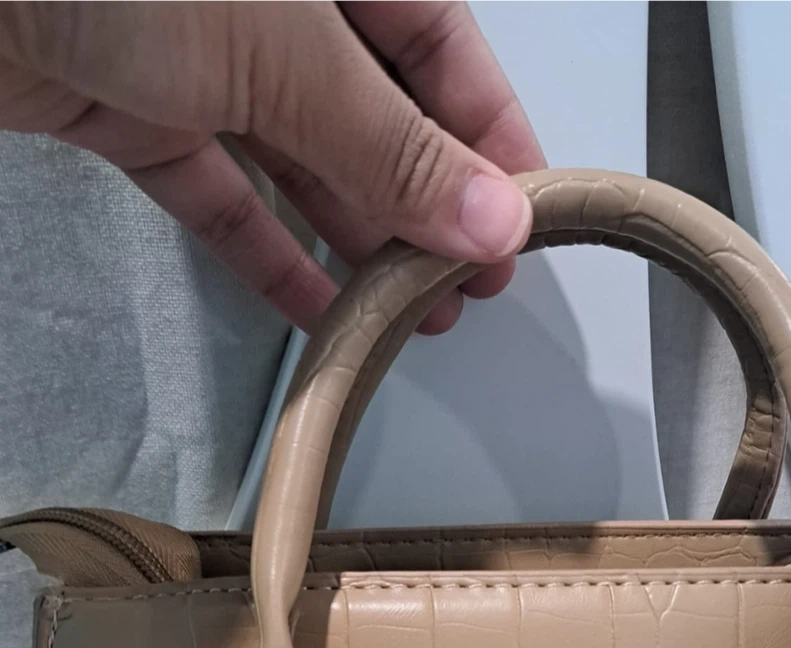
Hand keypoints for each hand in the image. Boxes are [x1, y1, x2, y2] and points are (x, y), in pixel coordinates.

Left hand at [0, 0, 544, 330]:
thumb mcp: (284, 50)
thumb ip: (392, 145)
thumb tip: (492, 220)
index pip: (440, 43)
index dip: (487, 137)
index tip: (520, 225)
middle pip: (373, 107)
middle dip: (425, 205)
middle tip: (464, 288)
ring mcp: (191, 45)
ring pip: (298, 155)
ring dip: (355, 241)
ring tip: (405, 318)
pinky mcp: (125, 102)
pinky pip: (215, 188)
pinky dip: (263, 250)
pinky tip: (314, 307)